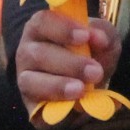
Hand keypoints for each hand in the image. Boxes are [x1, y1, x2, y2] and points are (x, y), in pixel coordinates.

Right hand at [14, 9, 121, 129]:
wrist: (91, 84)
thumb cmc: (92, 53)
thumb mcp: (103, 39)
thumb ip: (104, 34)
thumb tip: (99, 39)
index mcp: (41, 29)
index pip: (41, 22)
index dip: (62, 29)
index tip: (85, 36)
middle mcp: (27, 52)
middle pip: (38, 54)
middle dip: (69, 63)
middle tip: (94, 71)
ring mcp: (25, 80)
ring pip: (31, 81)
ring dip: (58, 85)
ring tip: (81, 89)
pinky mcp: (30, 106)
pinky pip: (36, 108)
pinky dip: (56, 106)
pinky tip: (74, 105)